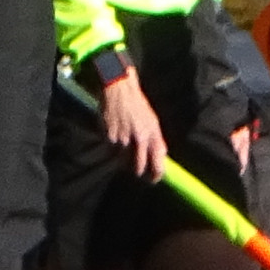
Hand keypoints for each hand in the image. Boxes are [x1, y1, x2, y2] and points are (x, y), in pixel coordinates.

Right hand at [102, 65, 167, 180]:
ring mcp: (122, 138)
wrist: (119, 89)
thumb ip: (156, 140)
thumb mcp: (152, 121)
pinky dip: (113, 149)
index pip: (157, 164)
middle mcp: (138, 138)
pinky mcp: (109, 136)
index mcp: (152, 134)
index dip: (156, 176)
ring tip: (124, 148)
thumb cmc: (138, 105)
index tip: (153, 180)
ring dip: (124, 160)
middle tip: (138, 171)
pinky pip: (111, 151)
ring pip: (123, 161)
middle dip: (138, 172)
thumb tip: (161, 158)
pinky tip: (115, 137)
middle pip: (138, 168)